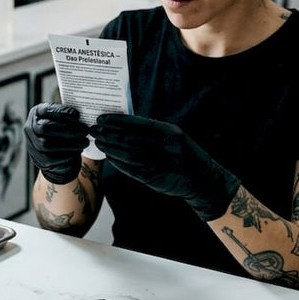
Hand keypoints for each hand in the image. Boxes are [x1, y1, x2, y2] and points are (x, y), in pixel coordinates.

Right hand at [24, 103, 89, 183]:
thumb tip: (82, 111)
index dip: (61, 111)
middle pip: (46, 128)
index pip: (45, 110)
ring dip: (71, 143)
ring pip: (49, 144)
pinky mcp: (40, 160)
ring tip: (85, 141)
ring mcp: (33, 146)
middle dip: (68, 128)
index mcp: (36, 115)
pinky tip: (79, 149)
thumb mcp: (61, 120)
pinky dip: (69, 153)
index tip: (77, 114)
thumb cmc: (62, 133)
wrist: (57, 157)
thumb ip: (67, 115)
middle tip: (85, 129)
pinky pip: (53, 157)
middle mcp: (30, 129)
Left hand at [90, 114, 239, 220]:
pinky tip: (110, 157)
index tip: (103, 119)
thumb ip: (153, 131)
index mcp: (170, 133)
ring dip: (111, 148)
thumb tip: (125, 125)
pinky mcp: (155, 178)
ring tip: (99, 142)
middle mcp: (165, 147)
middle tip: (94, 130)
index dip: (118, 121)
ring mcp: (160, 163)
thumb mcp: (174, 136)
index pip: (138, 124)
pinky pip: (132, 169)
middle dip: (110, 134)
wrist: (203, 180)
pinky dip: (119, 163)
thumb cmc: (185, 154)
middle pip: (130, 139)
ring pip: (129, 154)